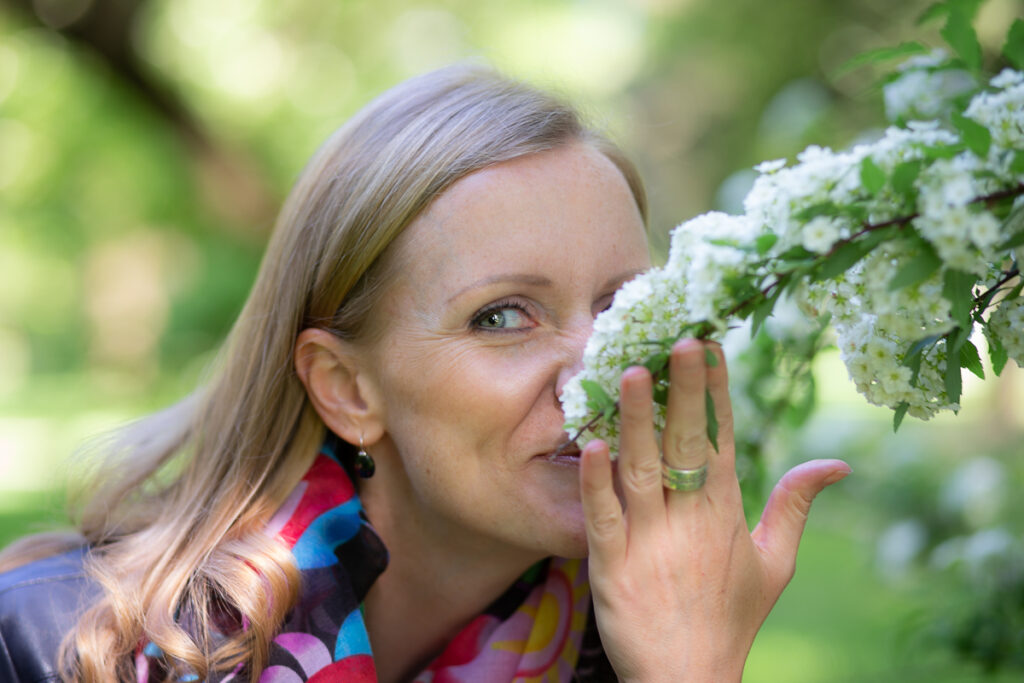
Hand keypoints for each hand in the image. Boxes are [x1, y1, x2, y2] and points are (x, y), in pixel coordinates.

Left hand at [579, 339, 849, 682]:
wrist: (689, 679)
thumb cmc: (730, 617)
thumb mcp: (774, 562)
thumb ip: (795, 506)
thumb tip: (838, 464)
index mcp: (725, 512)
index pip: (721, 440)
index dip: (715, 393)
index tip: (709, 346)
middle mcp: (688, 519)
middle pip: (685, 445)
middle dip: (684, 392)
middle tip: (679, 341)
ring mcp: (648, 541)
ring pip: (641, 471)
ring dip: (637, 423)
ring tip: (633, 373)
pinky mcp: (611, 566)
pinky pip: (602, 517)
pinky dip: (596, 482)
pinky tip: (591, 445)